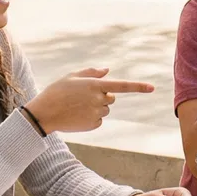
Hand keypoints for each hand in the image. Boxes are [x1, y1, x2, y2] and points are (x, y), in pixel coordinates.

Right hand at [26, 68, 155, 133]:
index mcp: (95, 85)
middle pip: (111, 98)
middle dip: (102, 96)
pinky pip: (99, 120)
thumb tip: (108, 71)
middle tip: (83, 97)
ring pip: (105, 109)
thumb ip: (92, 72)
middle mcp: (98, 99)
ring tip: (77, 107)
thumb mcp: (72, 76)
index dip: (138, 87)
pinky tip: (77, 116)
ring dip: (96, 107)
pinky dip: (91, 118)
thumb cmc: (57, 91)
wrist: (44, 113)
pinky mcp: (93, 125)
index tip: (152, 88)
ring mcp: (96, 113)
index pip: (122, 86)